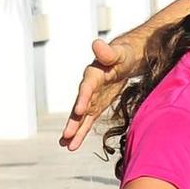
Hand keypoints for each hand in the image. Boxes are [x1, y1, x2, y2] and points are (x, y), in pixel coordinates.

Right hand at [60, 36, 131, 150]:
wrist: (123, 58)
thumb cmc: (123, 54)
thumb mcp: (119, 52)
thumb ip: (108, 51)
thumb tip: (97, 43)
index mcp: (94, 74)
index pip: (87, 87)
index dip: (83, 98)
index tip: (79, 111)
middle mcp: (88, 87)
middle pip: (79, 105)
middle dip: (74, 120)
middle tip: (67, 135)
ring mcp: (91, 98)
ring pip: (81, 116)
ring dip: (74, 130)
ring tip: (66, 145)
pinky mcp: (95, 105)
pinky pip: (87, 121)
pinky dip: (81, 132)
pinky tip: (72, 144)